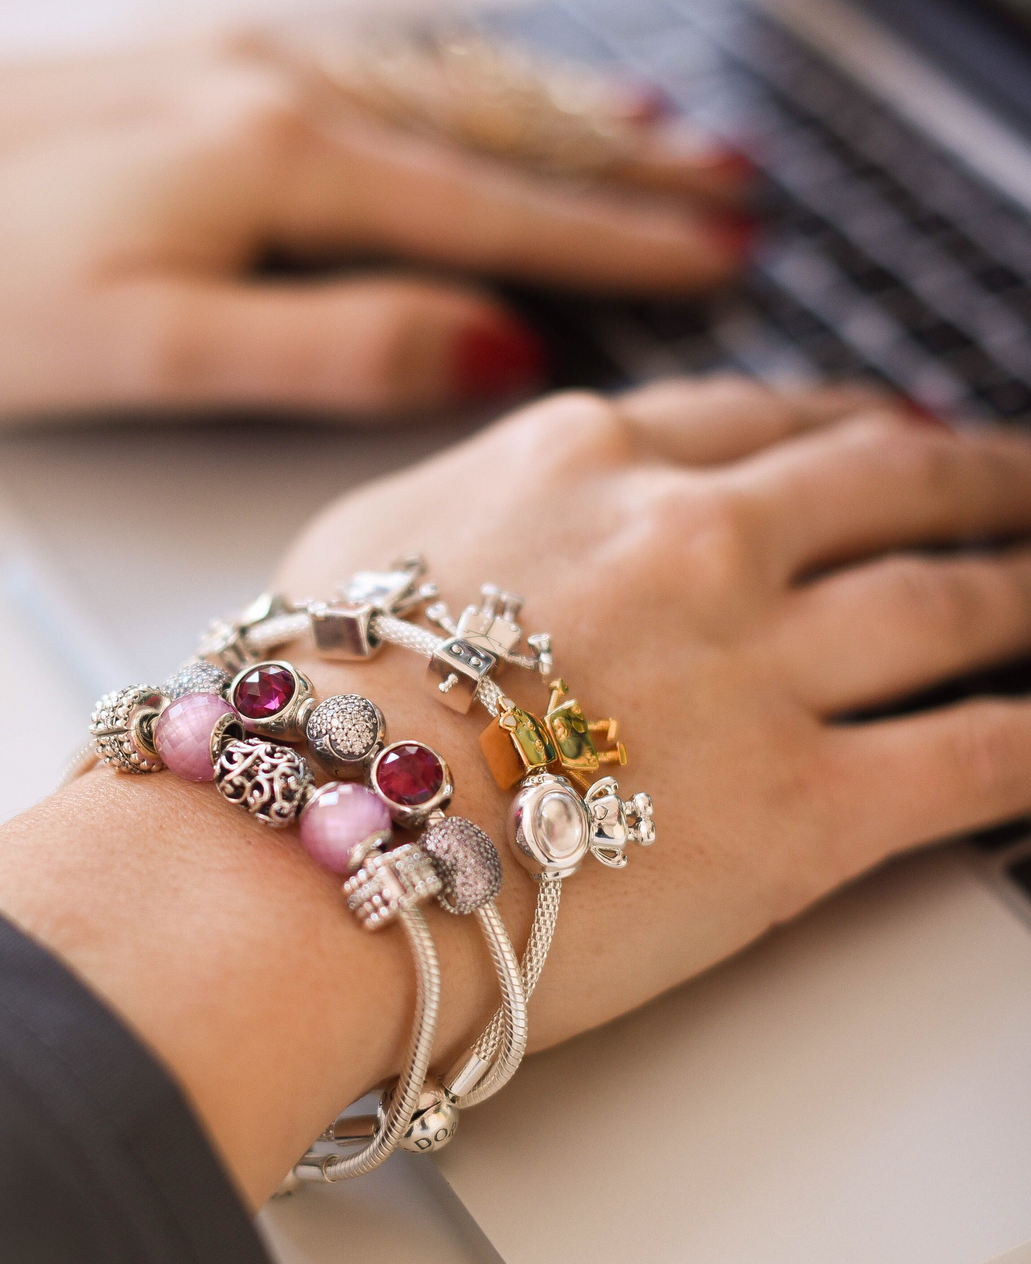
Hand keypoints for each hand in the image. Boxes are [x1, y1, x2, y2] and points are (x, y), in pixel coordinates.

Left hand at [0, 39, 751, 421]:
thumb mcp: (154, 348)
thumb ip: (331, 346)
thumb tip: (489, 348)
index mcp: (280, 163)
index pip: (491, 206)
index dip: (614, 240)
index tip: (719, 256)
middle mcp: (281, 89)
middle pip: (491, 131)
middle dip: (622, 168)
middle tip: (735, 193)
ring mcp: (244, 67)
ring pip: (442, 87)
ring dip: (560, 117)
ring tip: (663, 137)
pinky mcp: (203, 73)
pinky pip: (374, 69)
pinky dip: (463, 86)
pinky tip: (493, 95)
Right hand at [277, 377, 1030, 1045]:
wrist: (305, 844)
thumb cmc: (308, 717)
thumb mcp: (365, 549)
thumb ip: (471, 506)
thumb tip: (513, 521)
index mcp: (585, 465)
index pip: (756, 420)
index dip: (839, 424)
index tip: (881, 433)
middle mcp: (690, 540)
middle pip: (883, 481)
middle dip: (976, 476)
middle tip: (1022, 481)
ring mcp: (755, 664)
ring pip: (952, 601)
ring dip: (1028, 590)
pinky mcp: (800, 806)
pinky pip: (977, 755)